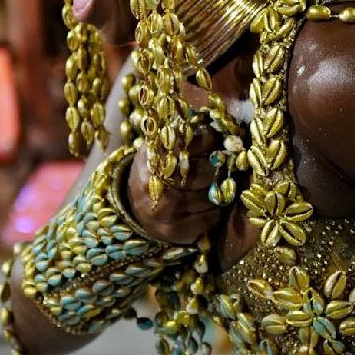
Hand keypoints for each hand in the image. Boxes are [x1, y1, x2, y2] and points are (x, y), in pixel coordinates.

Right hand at [125, 122, 227, 247]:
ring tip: (208, 186)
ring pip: (213, 196)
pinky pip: (212, 217)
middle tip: (218, 164)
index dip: (212, 139)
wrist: (133, 205)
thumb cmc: (157, 169)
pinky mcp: (176, 231)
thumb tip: (220, 122)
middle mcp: (159, 184)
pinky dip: (213, 211)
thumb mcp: (161, 145)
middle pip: (209, 171)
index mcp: (155, 155)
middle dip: (218, 167)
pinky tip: (202, 205)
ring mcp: (168, 210)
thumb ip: (184, 133)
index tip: (217, 139)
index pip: (196, 141)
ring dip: (217, 190)